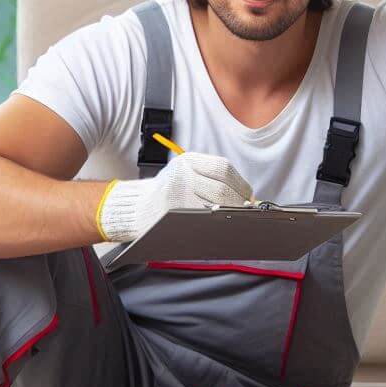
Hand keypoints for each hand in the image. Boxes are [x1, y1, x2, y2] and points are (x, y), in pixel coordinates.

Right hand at [98, 151, 253, 242]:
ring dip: (230, 214)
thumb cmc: (168, 192)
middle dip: (238, 203)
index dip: (240, 184)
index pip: (224, 168)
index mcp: (188, 160)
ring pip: (215, 203)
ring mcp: (177, 192)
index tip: (248, 196)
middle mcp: (183, 173)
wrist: (137, 206)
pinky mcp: (172, 210)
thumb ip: (213, 180)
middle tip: (245, 213)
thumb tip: (248, 196)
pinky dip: (216, 223)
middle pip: (222, 188)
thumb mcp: (187, 174)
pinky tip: (219, 226)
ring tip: (235, 220)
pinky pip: (202, 217)